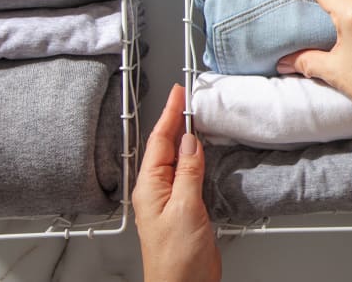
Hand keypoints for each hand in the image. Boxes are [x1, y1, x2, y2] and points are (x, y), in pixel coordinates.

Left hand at [133, 85, 220, 281]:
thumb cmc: (176, 258)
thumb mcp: (184, 208)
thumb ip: (187, 172)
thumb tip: (190, 141)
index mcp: (150, 187)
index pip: (160, 141)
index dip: (170, 114)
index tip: (178, 93)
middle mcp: (157, 191)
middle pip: (166, 147)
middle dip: (175, 120)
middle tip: (186, 98)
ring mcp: (170, 200)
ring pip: (177, 159)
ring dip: (185, 138)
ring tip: (194, 118)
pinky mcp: (185, 209)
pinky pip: (188, 174)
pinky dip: (195, 158)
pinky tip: (202, 154)